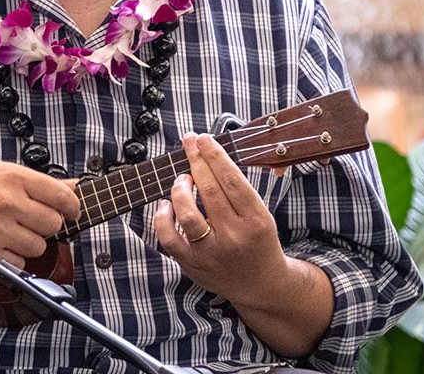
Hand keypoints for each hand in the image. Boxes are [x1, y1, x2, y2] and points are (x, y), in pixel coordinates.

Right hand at [0, 160, 79, 266]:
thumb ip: (37, 181)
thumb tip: (74, 186)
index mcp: (14, 176)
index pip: (63, 196)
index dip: (72, 208)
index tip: (71, 212)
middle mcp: (8, 200)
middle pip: (54, 223)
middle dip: (47, 226)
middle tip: (31, 221)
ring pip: (40, 246)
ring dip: (30, 243)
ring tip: (11, 232)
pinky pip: (19, 262)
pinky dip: (13, 257)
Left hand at [153, 132, 287, 306]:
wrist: (261, 284)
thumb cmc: (258, 240)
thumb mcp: (261, 214)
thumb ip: (237, 190)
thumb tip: (208, 155)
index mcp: (255, 220)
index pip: (231, 180)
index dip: (214, 155)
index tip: (202, 139)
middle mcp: (234, 236)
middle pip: (209, 190)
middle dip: (196, 161)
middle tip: (189, 143)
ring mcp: (212, 252)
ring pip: (188, 214)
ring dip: (180, 189)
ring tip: (182, 179)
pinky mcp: (193, 265)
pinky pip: (169, 238)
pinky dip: (163, 218)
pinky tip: (166, 205)